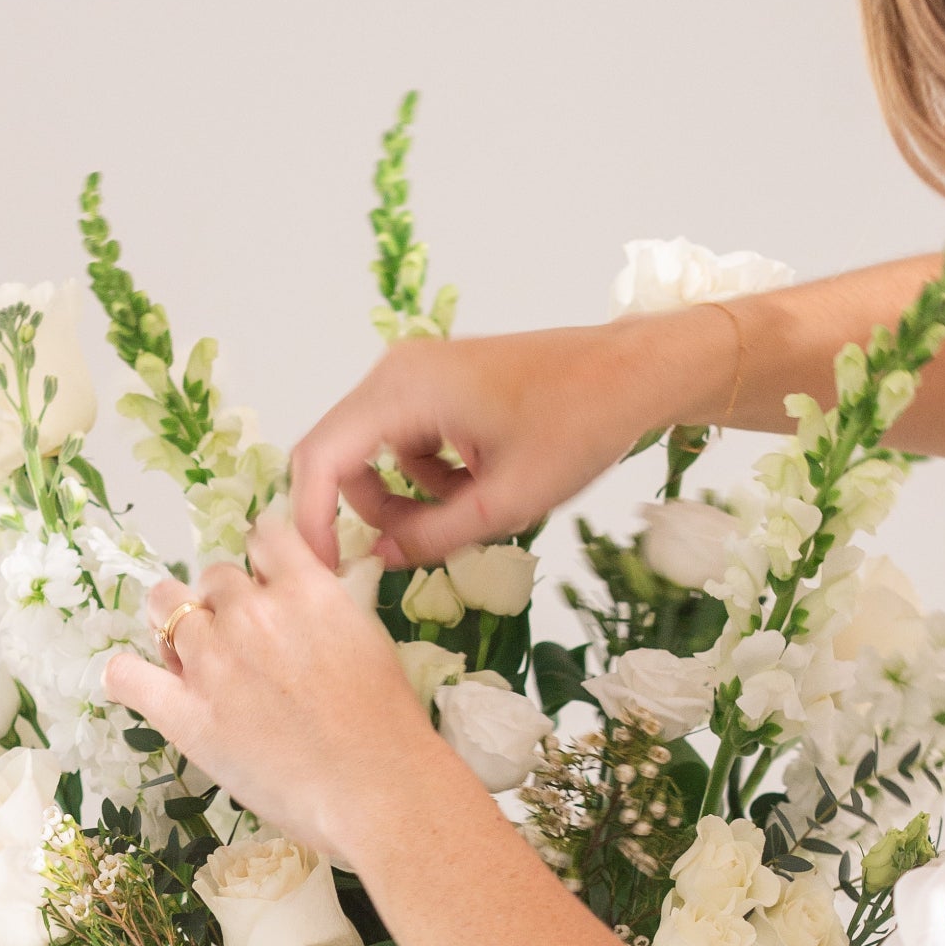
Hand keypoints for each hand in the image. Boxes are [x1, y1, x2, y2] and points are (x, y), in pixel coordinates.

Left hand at [111, 517, 464, 861]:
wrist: (377, 788)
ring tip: (193, 661)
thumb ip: (326, 612)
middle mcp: (252, 612)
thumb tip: (301, 612)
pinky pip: (125, 675)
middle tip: (240, 646)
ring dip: (176, 626)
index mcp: (306, 589)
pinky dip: (126, 676)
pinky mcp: (184, 713)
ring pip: (166, 606)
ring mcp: (212, 660)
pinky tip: (145, 687)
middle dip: (223, 604)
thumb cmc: (388, 729)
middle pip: (214, 577)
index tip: (267, 590)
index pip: (263, 538)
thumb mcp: (369, 642)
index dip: (261, 566)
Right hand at [288, 312, 731, 569]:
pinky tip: (482, 485)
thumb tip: (379, 560)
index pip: (321, 460)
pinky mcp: (438, 386)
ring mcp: (416, 376)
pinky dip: (431, 479)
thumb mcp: (503, 504)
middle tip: (410, 554)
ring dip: (406, 500)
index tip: (327, 571)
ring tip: (466, 516)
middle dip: (369, 515)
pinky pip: (407, 445)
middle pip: (341, 458)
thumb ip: (432, 538)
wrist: (631, 375)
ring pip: (375, 457)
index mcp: (402, 391)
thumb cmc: (578, 426)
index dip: (313, 523)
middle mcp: (397, 374)